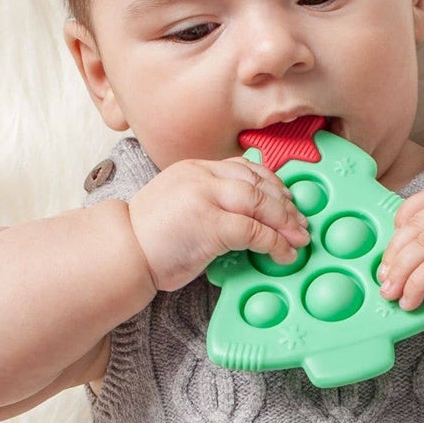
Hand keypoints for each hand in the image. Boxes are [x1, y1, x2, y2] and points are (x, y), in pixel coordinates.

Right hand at [124, 155, 309, 292]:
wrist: (123, 253)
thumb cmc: (149, 239)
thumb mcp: (179, 204)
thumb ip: (208, 199)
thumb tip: (244, 215)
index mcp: (195, 168)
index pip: (244, 168)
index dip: (272, 184)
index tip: (287, 201)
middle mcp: (202, 176)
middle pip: (257, 182)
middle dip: (285, 203)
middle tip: (301, 222)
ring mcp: (206, 198)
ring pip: (260, 202)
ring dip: (285, 222)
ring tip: (299, 238)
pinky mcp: (210, 224)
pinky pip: (254, 230)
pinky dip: (274, 243)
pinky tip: (283, 254)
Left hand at [375, 191, 423, 338]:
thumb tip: (392, 273)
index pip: (423, 202)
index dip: (399, 225)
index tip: (389, 254)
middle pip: (417, 225)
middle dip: (393, 255)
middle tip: (384, 281)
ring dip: (401, 272)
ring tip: (393, 294)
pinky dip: (417, 285)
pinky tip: (412, 301)